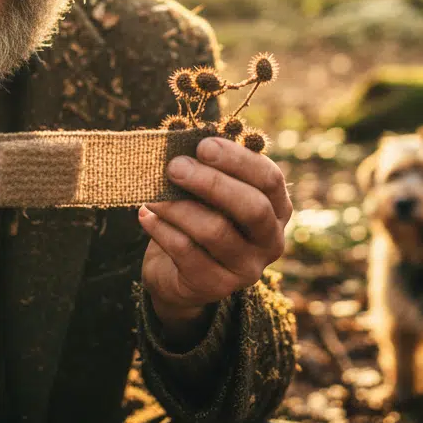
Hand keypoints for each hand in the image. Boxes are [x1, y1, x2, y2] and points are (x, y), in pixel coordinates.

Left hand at [139, 136, 291, 342]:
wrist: (178, 274)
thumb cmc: (199, 217)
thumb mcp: (209, 191)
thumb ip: (206, 166)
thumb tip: (182, 135)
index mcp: (276, 208)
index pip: (269, 180)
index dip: (237, 160)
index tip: (203, 145)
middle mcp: (270, 241)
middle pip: (251, 208)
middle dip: (212, 183)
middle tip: (175, 166)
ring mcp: (246, 269)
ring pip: (216, 231)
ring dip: (179, 207)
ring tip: (153, 194)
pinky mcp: (216, 287)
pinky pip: (186, 252)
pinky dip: (162, 229)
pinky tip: (146, 215)